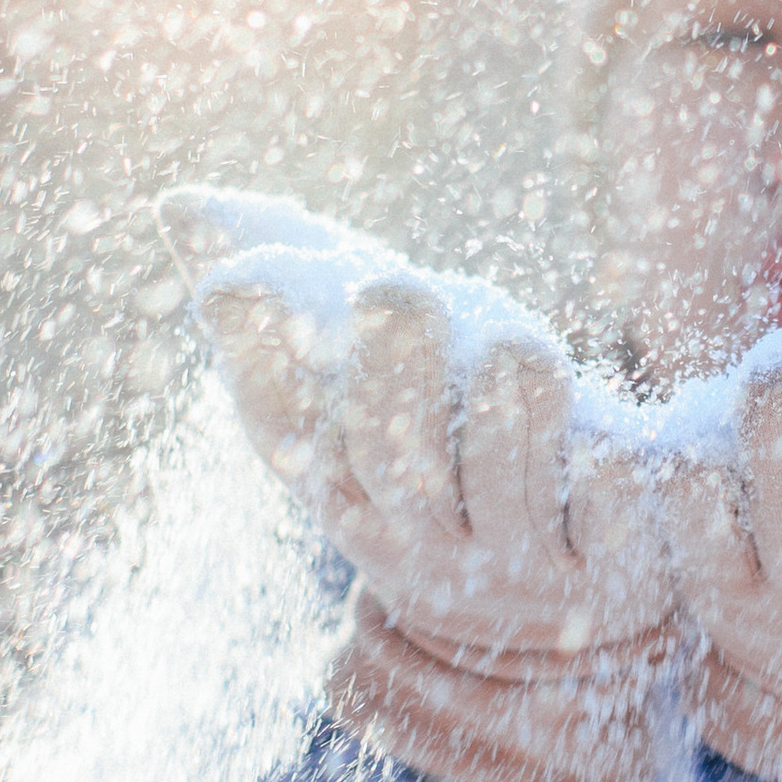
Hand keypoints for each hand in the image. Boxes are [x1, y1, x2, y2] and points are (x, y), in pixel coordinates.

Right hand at [158, 196, 674, 781]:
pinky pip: (608, 501)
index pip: (282, 427)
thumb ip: (292, 275)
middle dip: (394, 365)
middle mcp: (415, 543)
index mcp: (347, 487)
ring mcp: (511, 571)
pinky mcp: (606, 578)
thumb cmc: (469, 429)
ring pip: (503, 461)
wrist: (597, 577)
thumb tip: (173, 203)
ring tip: (515, 349)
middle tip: (399, 288)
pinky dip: (604, 459)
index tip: (242, 286)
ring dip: (514, 390)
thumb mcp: (383, 355)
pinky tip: (608, 447)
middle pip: (389, 453)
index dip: (260, 360)